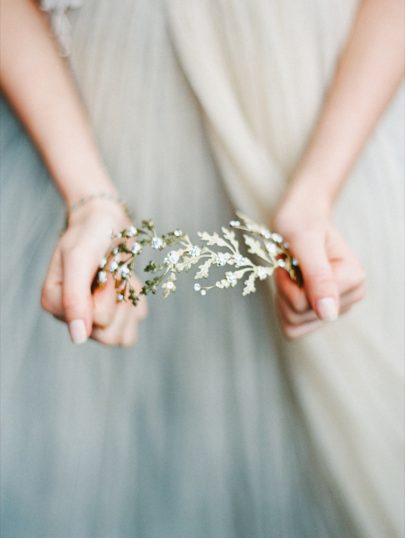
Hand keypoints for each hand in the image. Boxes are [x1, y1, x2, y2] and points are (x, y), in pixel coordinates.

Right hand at [41, 200, 147, 345]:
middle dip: (119, 300)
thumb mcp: (80, 257)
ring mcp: (90, 320)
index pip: (94, 322)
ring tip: (120, 279)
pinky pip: (130, 329)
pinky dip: (134, 306)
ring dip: (128, 304)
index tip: (102, 268)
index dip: (106, 294)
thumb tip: (78, 338)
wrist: (107, 221)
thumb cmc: (90, 233)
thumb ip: (74, 297)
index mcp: (54, 303)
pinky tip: (126, 286)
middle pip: (107, 335)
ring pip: (120, 336)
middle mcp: (70, 317)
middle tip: (114, 273)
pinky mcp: (110, 318)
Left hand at [272, 205, 364, 339]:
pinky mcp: (323, 313)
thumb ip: (318, 276)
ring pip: (294, 324)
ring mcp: (336, 307)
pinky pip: (293, 326)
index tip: (289, 259)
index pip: (303, 304)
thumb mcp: (303, 241)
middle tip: (287, 264)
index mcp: (353, 280)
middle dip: (283, 290)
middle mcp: (350, 297)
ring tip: (290, 272)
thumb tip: (328, 315)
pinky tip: (290, 284)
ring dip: (282, 297)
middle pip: (298, 317)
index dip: (286, 282)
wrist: (302, 216)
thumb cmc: (301, 221)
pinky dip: (284, 305)